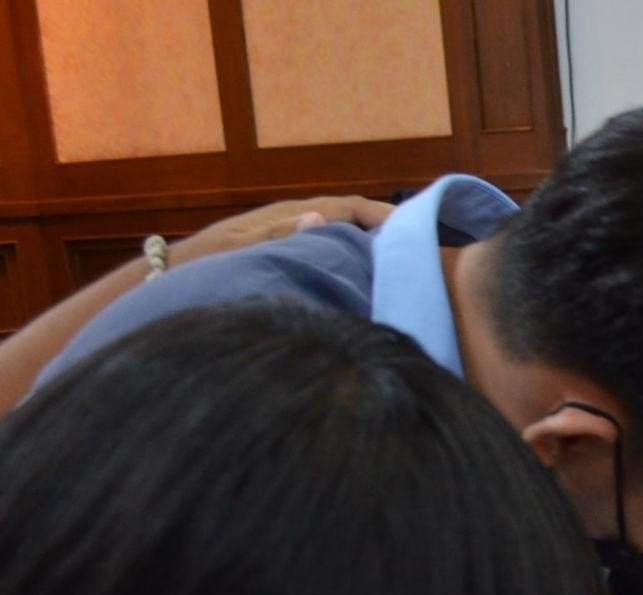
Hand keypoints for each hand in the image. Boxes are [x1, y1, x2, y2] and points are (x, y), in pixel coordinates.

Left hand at [171, 196, 394, 265]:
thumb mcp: (239, 251)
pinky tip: (363, 278)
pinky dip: (351, 257)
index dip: (383, 215)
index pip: (347, 206)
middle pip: (349, 217)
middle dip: (384, 227)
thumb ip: (278, 235)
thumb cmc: (202, 268)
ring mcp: (288, 236)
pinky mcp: (283, 253)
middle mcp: (292, 220)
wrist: (165, 282)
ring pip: (340, 233)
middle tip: (420, 249)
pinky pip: (328, 249)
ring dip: (369, 244)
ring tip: (400, 264)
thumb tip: (319, 217)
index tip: (415, 231)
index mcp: (288, 215)